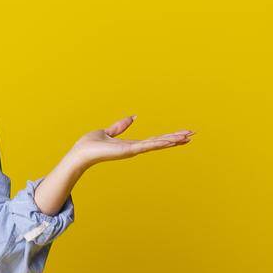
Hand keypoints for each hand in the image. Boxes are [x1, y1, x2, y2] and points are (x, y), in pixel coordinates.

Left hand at [73, 114, 195, 166]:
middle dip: (176, 139)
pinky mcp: (128, 151)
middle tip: (192, 135)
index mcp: (131, 144)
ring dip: (172, 141)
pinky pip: (146, 146)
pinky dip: (158, 143)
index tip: (182, 134)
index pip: (154, 139)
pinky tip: (170, 141)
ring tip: (187, 138)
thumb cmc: (89, 145)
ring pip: (157, 144)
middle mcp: (134, 148)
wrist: (80, 154)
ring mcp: (132, 150)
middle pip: (160, 142)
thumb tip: (132, 117)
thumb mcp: (108, 132)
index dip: (168, 136)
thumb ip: (120, 126)